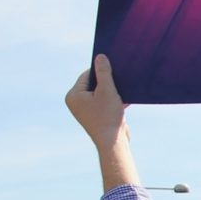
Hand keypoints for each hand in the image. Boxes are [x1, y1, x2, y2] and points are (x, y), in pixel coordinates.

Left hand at [66, 54, 139, 189]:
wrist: (113, 143)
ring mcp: (86, 110)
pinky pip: (105, 103)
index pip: (87, 75)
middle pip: (94, 84)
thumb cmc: (108, 116)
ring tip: (123, 91)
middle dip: (108, 81)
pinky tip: (126, 100)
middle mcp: (77, 103)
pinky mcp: (96, 116)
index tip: (114, 66)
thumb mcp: (107, 90)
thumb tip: (100, 56)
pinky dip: (114, 100)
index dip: (101, 70)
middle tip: (120, 78)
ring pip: (101, 93)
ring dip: (113, 91)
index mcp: (73, 95)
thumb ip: (104, 73)